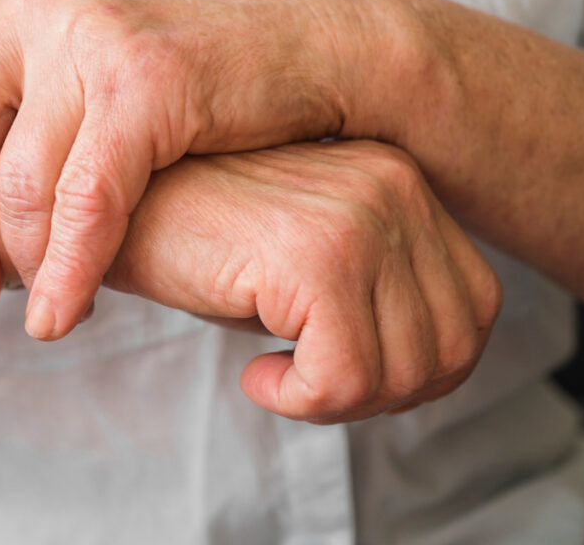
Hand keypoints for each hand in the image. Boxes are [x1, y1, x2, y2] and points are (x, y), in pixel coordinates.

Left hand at [0, 0, 384, 339]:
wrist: (324, 43)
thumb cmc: (212, 69)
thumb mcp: (100, 59)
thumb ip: (35, 93)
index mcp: (21, 4)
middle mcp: (43, 11)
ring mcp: (92, 43)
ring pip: (13, 186)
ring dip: (18, 266)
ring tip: (42, 307)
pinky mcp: (146, 86)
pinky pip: (83, 206)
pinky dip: (68, 273)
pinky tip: (66, 314)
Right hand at [105, 140, 501, 421]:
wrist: (108, 207)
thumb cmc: (197, 241)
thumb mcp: (305, 262)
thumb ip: (377, 296)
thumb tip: (426, 373)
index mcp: (399, 182)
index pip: (475, 307)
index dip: (422, 370)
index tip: (345, 374)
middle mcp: (393, 187)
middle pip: (453, 346)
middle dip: (383, 396)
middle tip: (308, 385)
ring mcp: (359, 216)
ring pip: (405, 371)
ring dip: (338, 402)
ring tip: (277, 376)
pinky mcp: (314, 254)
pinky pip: (344, 377)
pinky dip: (302, 400)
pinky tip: (256, 374)